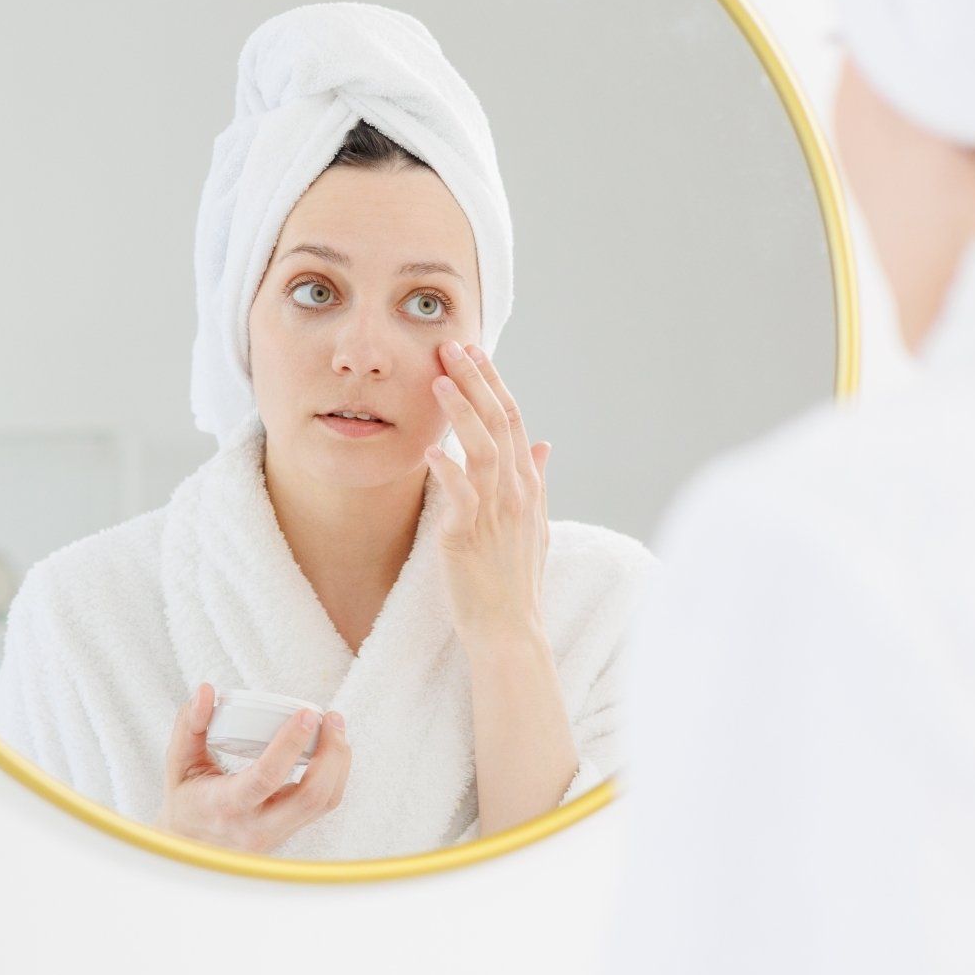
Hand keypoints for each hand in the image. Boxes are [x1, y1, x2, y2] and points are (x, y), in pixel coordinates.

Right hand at [157, 683, 350, 853]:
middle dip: (331, 754)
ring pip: (324, 803)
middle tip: (332, 718)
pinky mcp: (290, 833)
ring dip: (338, 764)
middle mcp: (256, 826)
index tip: (307, 715)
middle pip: (311, 797)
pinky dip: (334, 776)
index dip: (290, 744)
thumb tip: (206, 690)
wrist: (191, 848)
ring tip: (336, 729)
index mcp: (225, 805)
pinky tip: (332, 751)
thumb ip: (189, 724)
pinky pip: (322, 806)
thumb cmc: (186, 800)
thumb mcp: (178, 762)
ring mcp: (276, 834)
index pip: (265, 777)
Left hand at [422, 339, 553, 645]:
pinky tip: (430, 448)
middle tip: (451, 346)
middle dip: (475, 381)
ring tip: (438, 380)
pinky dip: (447, 470)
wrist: (509, 628)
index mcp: (527, 485)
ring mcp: (494, 513)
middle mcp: (515, 492)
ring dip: (461, 412)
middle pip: (499, 423)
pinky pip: (460, 496)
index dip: (493, 381)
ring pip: (483, 449)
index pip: (514, 418)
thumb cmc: (515, 577)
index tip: (474, 351)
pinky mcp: (467, 537)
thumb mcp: (534, 522)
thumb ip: (537, 479)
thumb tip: (544, 443)